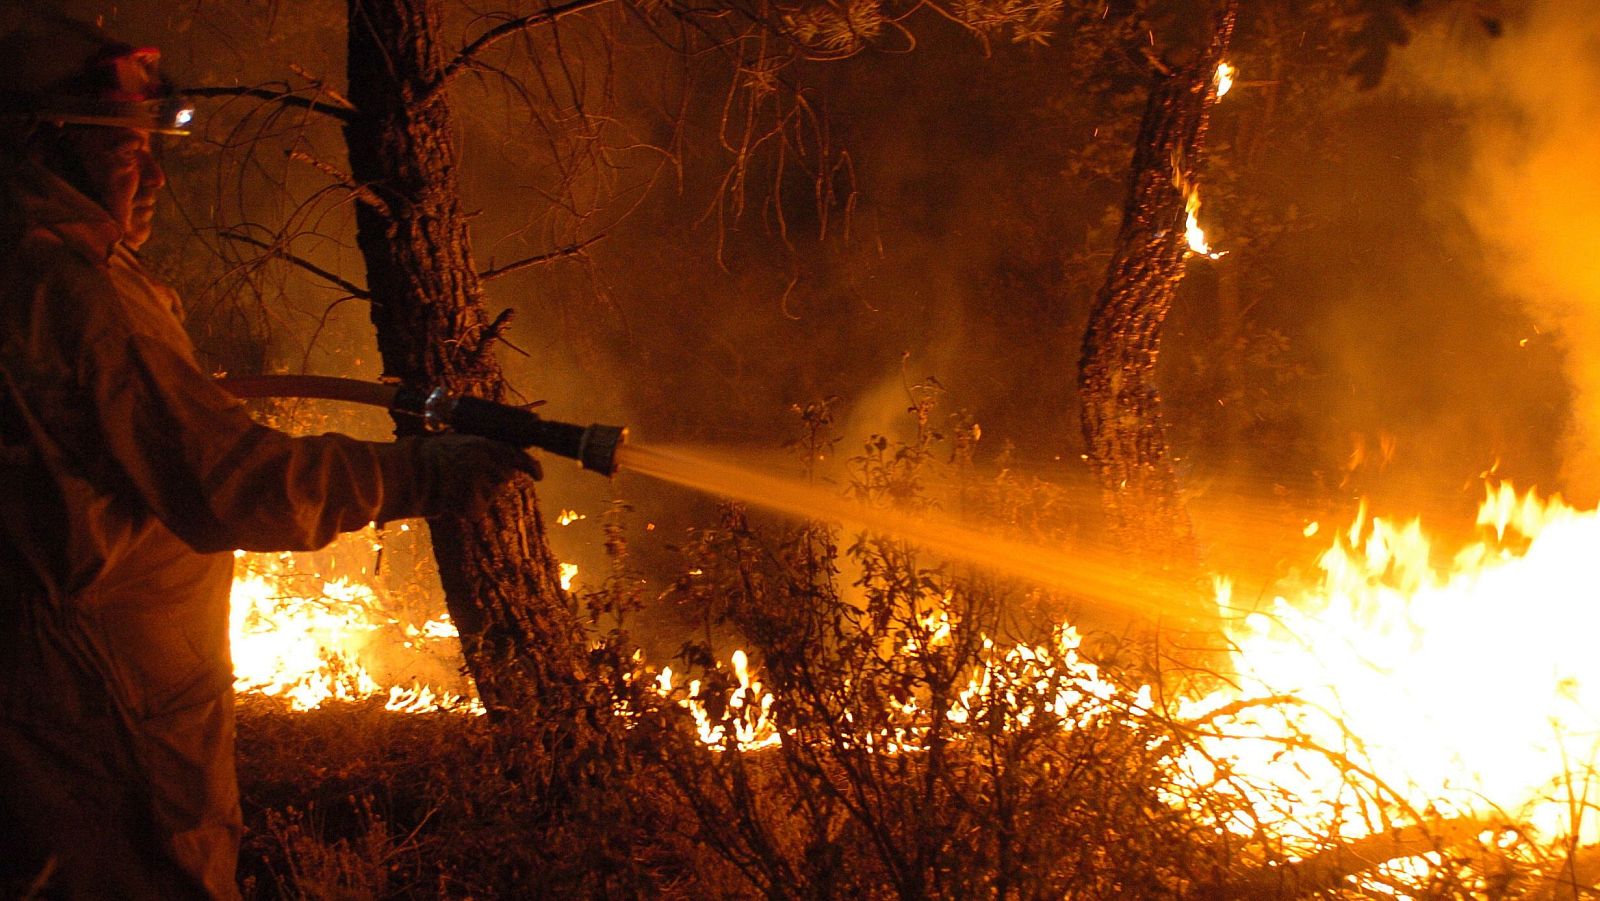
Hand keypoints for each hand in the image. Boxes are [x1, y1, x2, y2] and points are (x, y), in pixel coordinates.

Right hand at [415, 433, 541, 517]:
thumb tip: (509, 455)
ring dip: (478, 491)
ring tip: (453, 485)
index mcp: (484, 444)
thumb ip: (485, 446)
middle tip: (468, 476)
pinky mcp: (475, 505)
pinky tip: (451, 499)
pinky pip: (478, 509)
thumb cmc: (429, 455)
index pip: (517, 456)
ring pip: (491, 492)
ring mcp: (481, 484)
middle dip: (493, 478)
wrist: (409, 472)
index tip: (539, 476)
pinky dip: (467, 508)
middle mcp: (487, 463)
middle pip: (504, 476)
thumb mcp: (460, 441)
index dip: (531, 466)